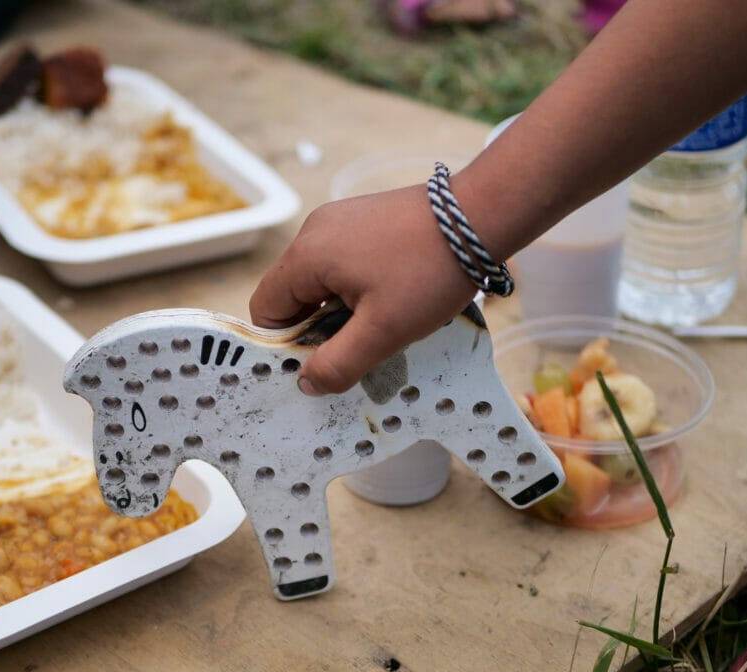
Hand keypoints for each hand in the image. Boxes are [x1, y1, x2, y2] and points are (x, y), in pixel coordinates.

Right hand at [249, 184, 477, 394]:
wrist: (481, 214)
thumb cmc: (430, 272)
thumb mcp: (383, 331)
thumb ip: (338, 363)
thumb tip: (306, 383)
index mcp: (306, 256)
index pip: (265, 308)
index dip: (282, 344)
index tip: (315, 364)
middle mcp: (314, 231)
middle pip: (291, 293)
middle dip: (315, 328)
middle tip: (353, 349)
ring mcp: (339, 220)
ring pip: (319, 280)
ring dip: (338, 309)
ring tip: (378, 323)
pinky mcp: (362, 217)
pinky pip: (341, 261)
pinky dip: (354, 287)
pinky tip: (389, 297)